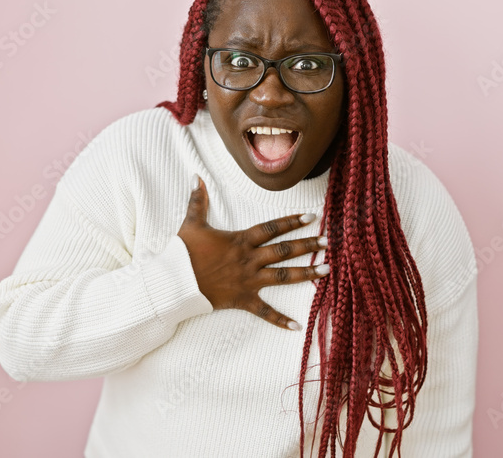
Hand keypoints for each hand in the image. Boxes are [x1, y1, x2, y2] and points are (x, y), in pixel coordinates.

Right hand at [176, 175, 328, 330]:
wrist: (175, 282)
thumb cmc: (183, 253)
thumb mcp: (192, 223)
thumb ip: (197, 200)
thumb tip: (194, 176)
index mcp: (241, 240)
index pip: (272, 228)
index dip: (292, 221)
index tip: (312, 216)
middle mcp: (250, 259)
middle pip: (284, 251)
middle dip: (308, 245)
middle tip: (328, 242)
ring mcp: (248, 280)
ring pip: (283, 277)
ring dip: (306, 273)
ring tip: (327, 270)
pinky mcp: (243, 299)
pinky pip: (265, 311)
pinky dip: (280, 320)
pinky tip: (297, 326)